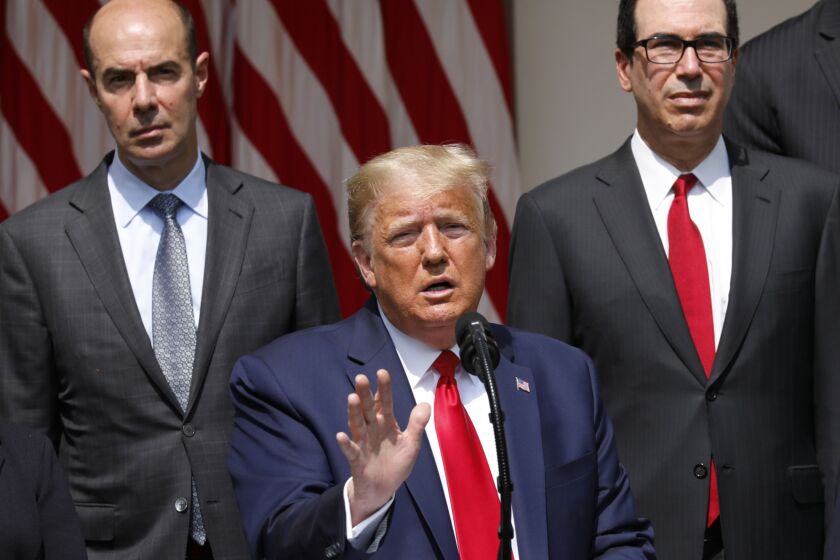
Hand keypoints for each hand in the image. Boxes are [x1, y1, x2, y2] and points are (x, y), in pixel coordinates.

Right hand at [336, 369, 430, 524]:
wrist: (383, 489)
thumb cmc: (396, 464)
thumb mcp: (411, 444)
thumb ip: (417, 425)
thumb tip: (425, 404)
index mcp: (386, 423)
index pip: (385, 402)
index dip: (384, 388)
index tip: (382, 373)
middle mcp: (372, 429)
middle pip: (368, 408)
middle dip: (365, 394)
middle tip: (361, 378)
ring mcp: (363, 443)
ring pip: (357, 424)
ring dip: (354, 412)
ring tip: (352, 398)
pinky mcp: (357, 460)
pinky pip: (351, 451)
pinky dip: (346, 444)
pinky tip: (341, 436)